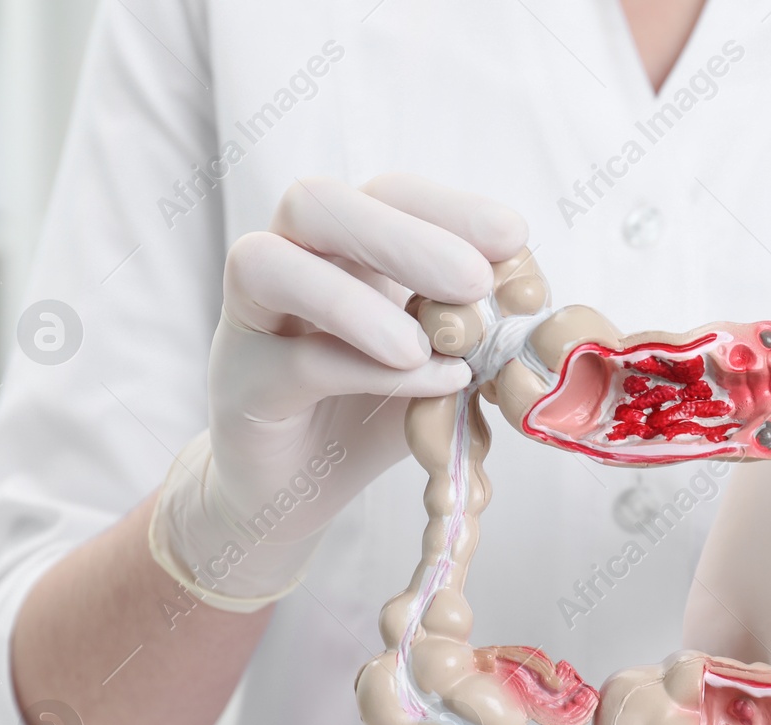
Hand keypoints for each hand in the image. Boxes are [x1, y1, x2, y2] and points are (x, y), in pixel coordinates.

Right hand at [149, 174, 527, 607]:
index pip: (386, 193)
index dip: (448, 207)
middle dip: (403, 235)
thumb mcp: (440, 362)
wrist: (294, 485)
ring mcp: (253, 316)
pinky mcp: (241, 381)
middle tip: (473, 280)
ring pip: (271, 263)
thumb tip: (529, 296)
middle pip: (318, 204)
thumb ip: (477, 328)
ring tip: (427, 346)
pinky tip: (423, 382)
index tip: (512, 238)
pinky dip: (364, 369)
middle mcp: (289, 260)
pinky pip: (294, 360)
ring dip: (359, 301)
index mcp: (343, 243)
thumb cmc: (368, 410)